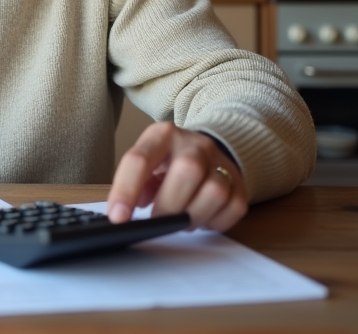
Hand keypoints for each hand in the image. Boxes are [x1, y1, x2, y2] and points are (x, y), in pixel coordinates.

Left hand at [106, 122, 246, 231]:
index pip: (140, 159)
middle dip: (168, 206)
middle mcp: (194, 144)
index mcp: (162, 135)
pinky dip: (215, 222)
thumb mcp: (147, 164)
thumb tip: (124, 213)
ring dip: (193, 216)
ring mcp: (220, 162)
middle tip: (157, 222)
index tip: (118, 218)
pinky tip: (202, 218)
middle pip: (187, 171)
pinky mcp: (239, 183)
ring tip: (181, 221)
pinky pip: (233, 208)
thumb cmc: (168, 163)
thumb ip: (135, 184)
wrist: (209, 150)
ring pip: (214, 191)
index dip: (126, 190)